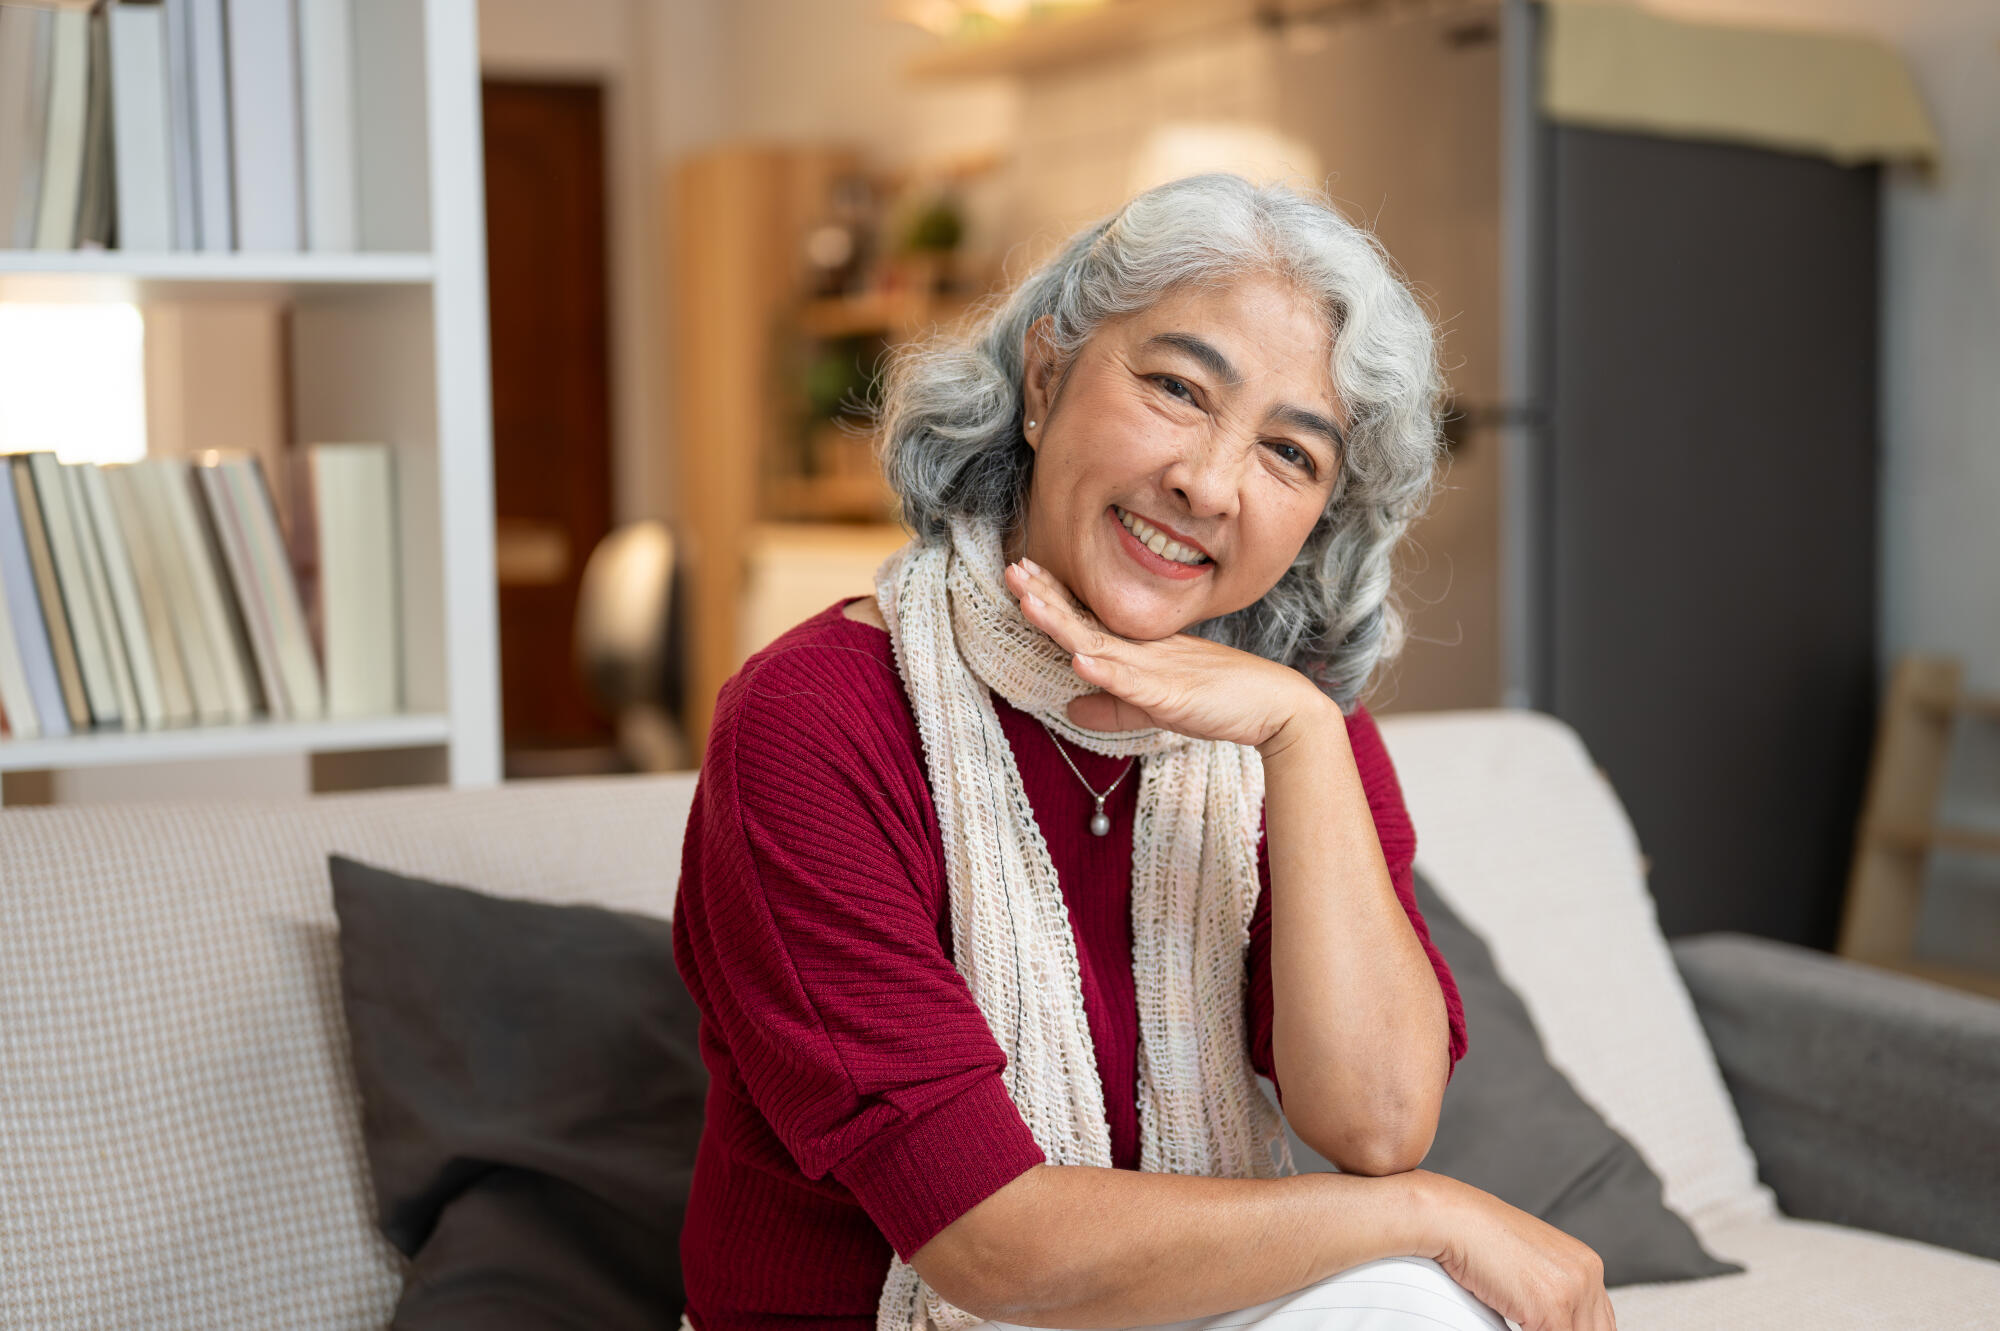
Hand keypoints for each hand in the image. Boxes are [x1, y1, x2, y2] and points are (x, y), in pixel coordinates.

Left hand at [1002, 557, 1332, 752]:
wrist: (1277, 707)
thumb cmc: (1220, 702)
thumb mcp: (1154, 707)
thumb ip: (1112, 708)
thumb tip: (1069, 708)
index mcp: (1139, 650)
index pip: (1087, 620)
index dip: (1053, 599)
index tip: (1022, 575)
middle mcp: (1143, 651)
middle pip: (1084, 621)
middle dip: (1046, 595)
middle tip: (1013, 567)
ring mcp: (1156, 670)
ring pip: (1099, 643)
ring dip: (1062, 622)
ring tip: (1029, 601)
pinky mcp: (1170, 695)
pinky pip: (1132, 684)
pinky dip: (1105, 671)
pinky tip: (1080, 659)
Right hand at [1415, 1172, 1617, 1330]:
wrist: (1455, 1219)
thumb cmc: (1480, 1238)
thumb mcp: (1530, 1267)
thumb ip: (1552, 1294)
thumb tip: (1556, 1322)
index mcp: (1587, 1264)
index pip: (1600, 1322)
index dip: (1578, 1330)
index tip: (1560, 1328)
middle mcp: (1588, 1274)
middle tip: (1538, 1327)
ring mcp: (1572, 1290)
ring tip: (1522, 1325)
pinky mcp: (1551, 1306)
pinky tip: (1509, 1326)